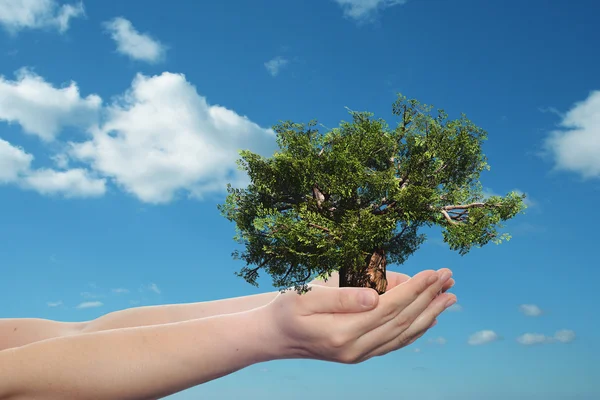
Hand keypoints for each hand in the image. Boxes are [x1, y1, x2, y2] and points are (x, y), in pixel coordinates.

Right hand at [264, 268, 455, 363]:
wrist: (274, 336)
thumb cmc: (287, 309)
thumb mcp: (306, 296)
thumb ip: (342, 297)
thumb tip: (376, 296)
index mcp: (342, 332)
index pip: (389, 308)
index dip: (414, 290)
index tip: (433, 272)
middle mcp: (355, 349)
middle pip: (402, 321)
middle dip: (429, 298)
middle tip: (449, 278)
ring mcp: (359, 355)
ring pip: (403, 334)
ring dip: (429, 314)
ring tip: (449, 297)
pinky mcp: (360, 355)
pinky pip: (395, 343)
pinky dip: (415, 330)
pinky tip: (429, 319)